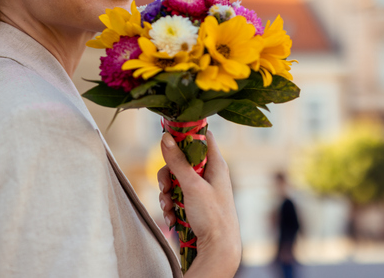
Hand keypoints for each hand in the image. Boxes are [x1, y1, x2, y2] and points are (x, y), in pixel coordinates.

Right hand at [157, 131, 241, 277]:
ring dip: (166, 192)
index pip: (203, 137)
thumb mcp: (192, 186)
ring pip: (176, 180)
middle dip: (168, 174)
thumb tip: (166, 137)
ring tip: (167, 206)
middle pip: (182, 160)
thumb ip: (178, 161)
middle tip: (164, 186)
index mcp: (216, 164)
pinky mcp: (195, 203)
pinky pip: (177, 196)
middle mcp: (210, 174)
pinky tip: (170, 216)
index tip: (169, 136)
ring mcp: (203, 189)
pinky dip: (170, 204)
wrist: (219, 249)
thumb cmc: (213, 216)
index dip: (186, 134)